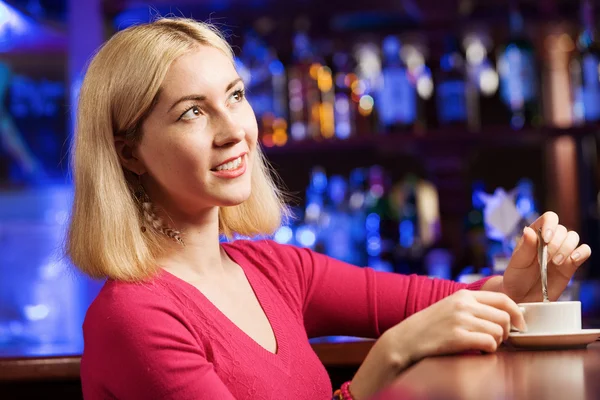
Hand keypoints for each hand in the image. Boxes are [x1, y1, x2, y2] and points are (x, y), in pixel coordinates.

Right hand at [349, 290, 525, 399]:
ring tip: (483, 345)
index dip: (517, 313)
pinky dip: (489, 350)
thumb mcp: (451, 307)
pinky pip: (489, 344)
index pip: (503, 298)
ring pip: (498, 332)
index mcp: (464, 295)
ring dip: (496, 343)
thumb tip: (504, 314)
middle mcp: (463, 305)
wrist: (407, 339)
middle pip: (504, 317)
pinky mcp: (457, 337)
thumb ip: (473, 307)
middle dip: (507, 332)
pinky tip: (478, 350)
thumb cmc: (430, 326)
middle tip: (498, 339)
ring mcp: (460, 320)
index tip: (520, 324)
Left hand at [502, 212, 590, 302]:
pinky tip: (572, 260)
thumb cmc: (516, 278)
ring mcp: (561, 251)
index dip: (550, 225)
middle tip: (545, 259)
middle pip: (563, 229)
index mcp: (534, 235)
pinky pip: (584, 251)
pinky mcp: (571, 264)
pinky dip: (581, 253)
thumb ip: (524, 248)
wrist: (523, 297)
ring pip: (574, 238)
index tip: (545, 239)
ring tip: (555, 263)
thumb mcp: (517, 263)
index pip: (549, 218)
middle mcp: (549, 240)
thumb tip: (528, 230)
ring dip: (566, 249)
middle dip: (555, 244)